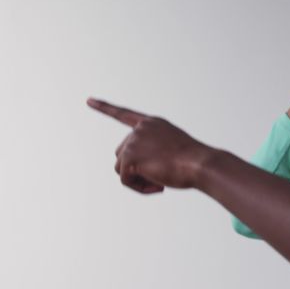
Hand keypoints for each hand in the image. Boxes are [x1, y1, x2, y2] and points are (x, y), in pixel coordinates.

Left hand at [87, 98, 217, 192]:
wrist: (200, 163)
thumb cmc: (194, 161)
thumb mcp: (174, 150)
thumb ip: (154, 152)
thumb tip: (135, 168)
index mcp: (152, 123)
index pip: (124, 114)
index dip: (105, 108)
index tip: (89, 100)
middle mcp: (140, 129)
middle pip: (122, 154)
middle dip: (135, 169)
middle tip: (159, 179)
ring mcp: (134, 141)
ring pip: (122, 168)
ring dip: (137, 180)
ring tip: (160, 182)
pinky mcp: (129, 156)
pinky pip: (125, 180)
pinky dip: (139, 187)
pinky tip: (157, 186)